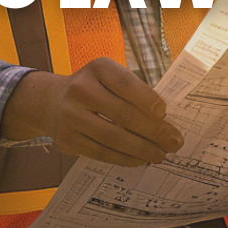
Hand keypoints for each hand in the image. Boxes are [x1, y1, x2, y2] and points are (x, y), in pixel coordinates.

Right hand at [2, 58, 183, 166]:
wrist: (52, 102)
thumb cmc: (95, 89)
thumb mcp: (110, 78)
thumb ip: (134, 92)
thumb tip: (166, 121)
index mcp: (97, 68)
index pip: (126, 84)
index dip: (148, 100)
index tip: (166, 114)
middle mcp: (80, 89)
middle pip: (123, 114)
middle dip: (154, 131)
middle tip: (175, 142)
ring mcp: (70, 116)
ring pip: (113, 138)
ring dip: (142, 149)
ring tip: (160, 155)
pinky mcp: (66, 140)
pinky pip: (101, 153)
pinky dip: (124, 158)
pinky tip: (139, 159)